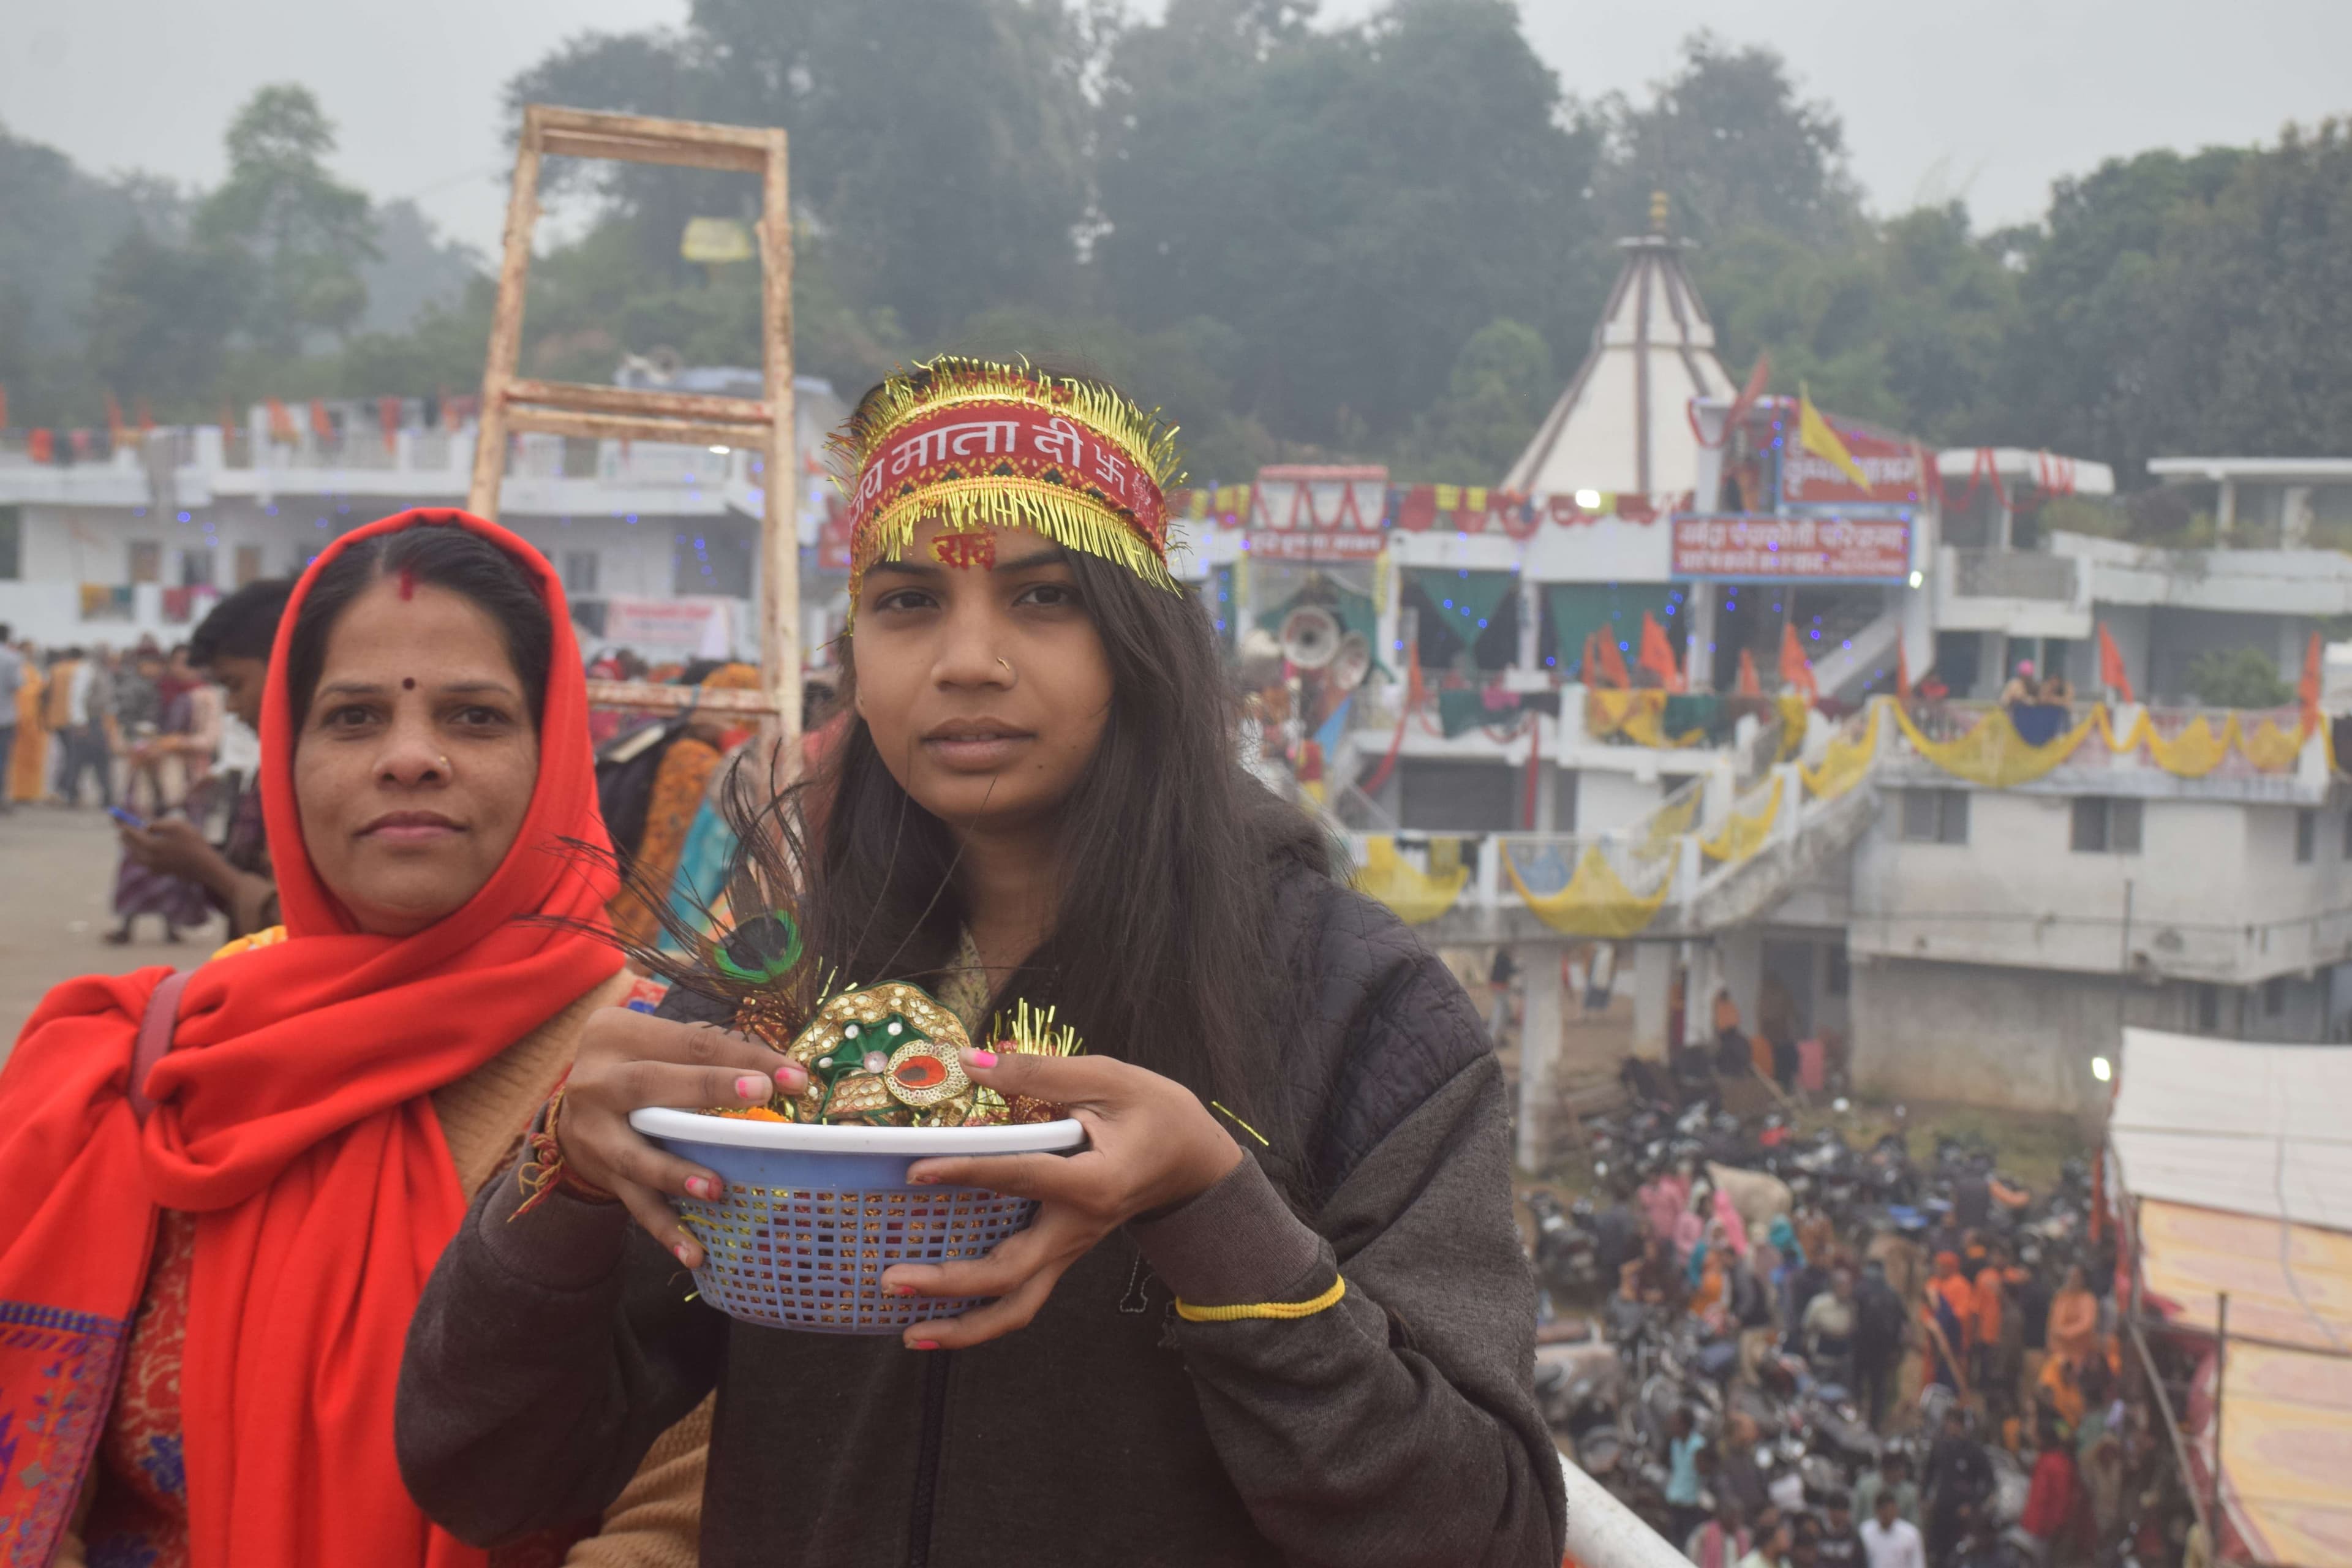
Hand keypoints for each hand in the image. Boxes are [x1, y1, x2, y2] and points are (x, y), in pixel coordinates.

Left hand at [120, 817, 224, 886]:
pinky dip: (138, 854)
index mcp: (150, 846)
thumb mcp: (178, 826)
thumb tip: (146, 827)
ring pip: (134, 854)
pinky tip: (138, 852)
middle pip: (129, 844)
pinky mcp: (160, 871)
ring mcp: (153, 866)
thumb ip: (158, 824)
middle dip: (123, 833)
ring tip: (124, 838)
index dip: (121, 822)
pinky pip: (143, 861)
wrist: (205, 867)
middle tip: (119, 825)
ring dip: (129, 845)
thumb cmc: (194, 843)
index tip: (114, 814)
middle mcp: (148, 858)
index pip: (129, 832)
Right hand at [557, 1006, 808, 1265]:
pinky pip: (634, 1203)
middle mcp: (596, 1080)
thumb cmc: (640, 1068)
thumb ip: (712, 1053)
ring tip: (716, 1190)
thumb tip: (788, 1074)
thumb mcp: (660, 1046)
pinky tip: (693, 1253)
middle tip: (760, 1095)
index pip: (689, 1043)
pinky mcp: (600, 1174)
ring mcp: (592, 1132)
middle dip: (706, 1088)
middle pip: (649, 1084)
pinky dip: (664, 1230)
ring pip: (633, 1154)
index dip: (743, 1056)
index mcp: (618, 1035)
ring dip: (675, 1174)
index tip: (794, 1076)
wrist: (572, 1111)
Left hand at [880, 1049, 1242, 1350]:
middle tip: (891, 1278)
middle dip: (950, 1283)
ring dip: (963, 1327)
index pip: (1021, 1178)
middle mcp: (1079, 1229)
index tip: (916, 1171)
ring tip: (908, 1333)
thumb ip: (1037, 1072)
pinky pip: (1022, 1299)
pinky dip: (980, 1319)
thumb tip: (969, 1061)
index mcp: (1095, 1182)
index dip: (966, 1173)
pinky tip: (936, 1321)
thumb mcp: (1107, 1077)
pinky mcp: (1063, 1255)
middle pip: (1012, 1274)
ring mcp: (1071, 1250)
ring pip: (1018, 1307)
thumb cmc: (1157, 1113)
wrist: (1196, 1161)